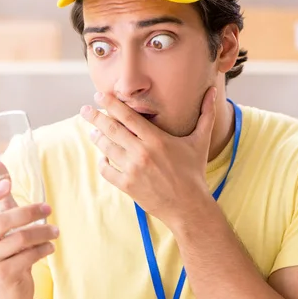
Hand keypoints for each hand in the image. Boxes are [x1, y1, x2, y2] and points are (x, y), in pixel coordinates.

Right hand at [0, 163, 58, 298]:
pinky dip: (43, 249)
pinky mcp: (3, 275)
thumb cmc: (6, 250)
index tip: (8, 182)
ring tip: (55, 231)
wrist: (8, 292)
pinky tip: (50, 247)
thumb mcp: (3, 222)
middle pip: (4, 221)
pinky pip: (28, 256)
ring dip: (43, 231)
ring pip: (20, 238)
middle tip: (48, 207)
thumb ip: (1, 196)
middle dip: (30, 212)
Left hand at [80, 87, 217, 221]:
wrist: (189, 206)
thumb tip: (213, 91)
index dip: (111, 104)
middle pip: (111, 129)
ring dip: (97, 138)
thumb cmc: (194, 172)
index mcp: (156, 139)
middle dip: (95, 117)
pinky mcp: (127, 185)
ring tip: (92, 131)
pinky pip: (106, 170)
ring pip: (107, 148)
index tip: (99, 96)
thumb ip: (205, 115)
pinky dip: (102, 161)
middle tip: (84, 110)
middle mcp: (142, 152)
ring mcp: (132, 170)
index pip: (128, 116)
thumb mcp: (200, 141)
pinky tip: (104, 156)